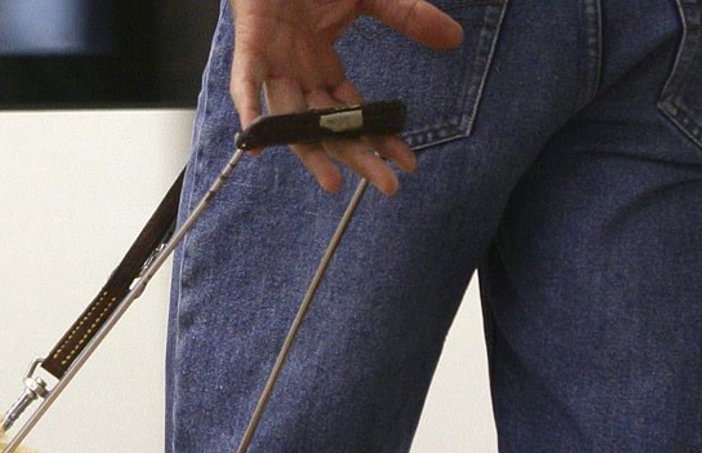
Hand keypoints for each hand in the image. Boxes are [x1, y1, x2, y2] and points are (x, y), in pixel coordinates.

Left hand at [229, 0, 462, 194]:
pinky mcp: (251, 48)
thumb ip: (407, 16)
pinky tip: (255, 141)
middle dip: (357, 157)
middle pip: (328, 128)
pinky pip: (246, 85)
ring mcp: (274, 65)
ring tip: (334, 181)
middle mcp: (300, 76)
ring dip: (311, 151)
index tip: (406, 164)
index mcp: (323, 68)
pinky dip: (250, 112)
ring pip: (291, 119)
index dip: (379, 138)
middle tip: (386, 186)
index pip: (354, 114)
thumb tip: (454, 37)